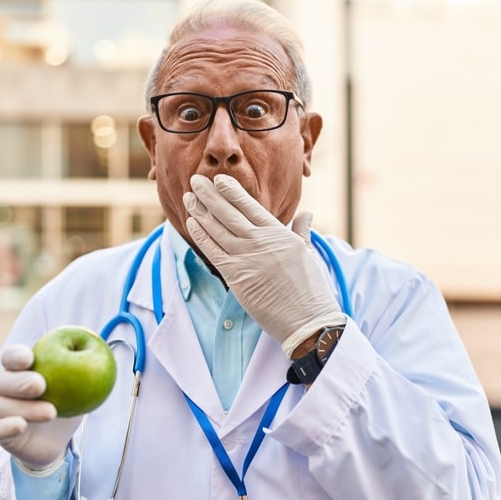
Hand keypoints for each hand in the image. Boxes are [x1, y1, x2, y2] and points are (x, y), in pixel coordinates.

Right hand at [0, 344, 83, 470]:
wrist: (57, 439)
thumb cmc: (67, 404)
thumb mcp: (80, 384)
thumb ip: (84, 365)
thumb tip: (99, 344)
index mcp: (21, 370)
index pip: (11, 357)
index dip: (16, 356)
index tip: (29, 358)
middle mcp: (6, 388)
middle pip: (4, 381)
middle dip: (20, 381)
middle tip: (40, 385)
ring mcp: (1, 410)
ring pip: (3, 406)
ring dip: (27, 408)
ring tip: (51, 412)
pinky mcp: (1, 432)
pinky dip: (8, 426)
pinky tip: (21, 425)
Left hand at [184, 173, 344, 355]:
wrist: (307, 319)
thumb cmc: (311, 289)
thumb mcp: (309, 254)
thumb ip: (301, 232)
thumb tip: (305, 214)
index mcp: (279, 234)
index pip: (250, 206)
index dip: (232, 191)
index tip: (218, 179)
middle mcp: (261, 242)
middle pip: (229, 213)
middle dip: (210, 195)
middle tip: (195, 180)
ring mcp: (247, 259)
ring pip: (217, 229)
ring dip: (200, 211)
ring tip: (188, 197)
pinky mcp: (236, 277)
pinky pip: (213, 251)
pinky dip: (201, 235)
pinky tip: (192, 222)